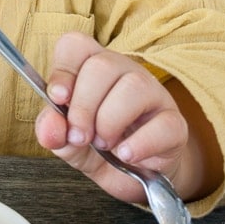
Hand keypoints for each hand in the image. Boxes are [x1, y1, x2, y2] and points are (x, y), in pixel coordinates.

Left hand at [34, 31, 188, 203]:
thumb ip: (52, 130)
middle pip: (102, 65)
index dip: (63, 70)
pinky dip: (140, 144)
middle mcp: (124, 72)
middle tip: (80, 136)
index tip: (57, 99)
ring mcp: (153, 94)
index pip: (76, 45)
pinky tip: (126, 155)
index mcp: (92, 68)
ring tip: (104, 144)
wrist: (131, 178)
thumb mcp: (66, 140)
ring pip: (133, 86)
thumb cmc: (96, 148)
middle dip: (83, 105)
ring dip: (110, 121)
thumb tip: (49, 129)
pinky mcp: (175, 124)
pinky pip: (164, 124)